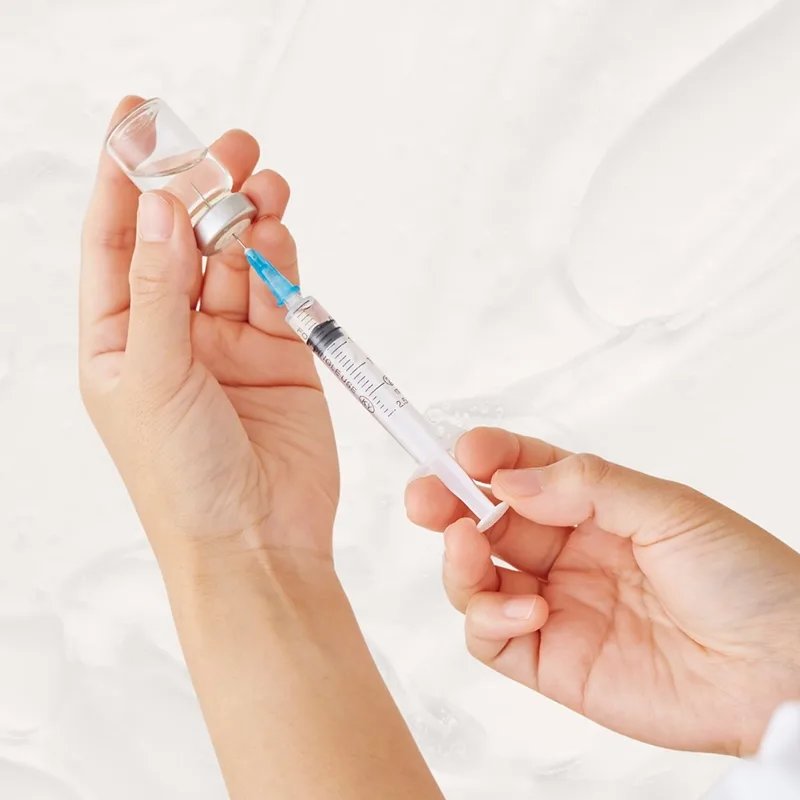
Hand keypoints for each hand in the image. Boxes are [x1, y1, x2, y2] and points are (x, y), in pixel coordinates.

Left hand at [79, 97, 337, 565]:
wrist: (258, 541)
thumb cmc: (183, 480)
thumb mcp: (151, 377)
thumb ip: (160, 291)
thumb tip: (162, 210)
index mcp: (120, 340)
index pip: (114, 242)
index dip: (122, 179)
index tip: (134, 118)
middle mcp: (173, 335)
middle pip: (182, 239)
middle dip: (198, 189)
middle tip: (225, 149)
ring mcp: (230, 342)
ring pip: (235, 257)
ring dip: (246, 216)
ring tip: (262, 183)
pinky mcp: (282, 353)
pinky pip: (278, 289)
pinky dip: (279, 257)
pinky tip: (277, 231)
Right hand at [405, 427, 799, 756]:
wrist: (784, 672)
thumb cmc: (745, 580)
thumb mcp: (669, 508)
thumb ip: (584, 486)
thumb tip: (508, 480)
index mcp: (594, 507)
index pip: (523, 471)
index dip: (488, 458)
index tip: (466, 452)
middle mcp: (567, 553)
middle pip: (484, 521)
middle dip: (446, 503)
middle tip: (426, 497)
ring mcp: (555, 606)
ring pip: (474, 577)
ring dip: (458, 559)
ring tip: (469, 547)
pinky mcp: (552, 661)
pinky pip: (491, 636)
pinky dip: (489, 616)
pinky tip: (528, 607)